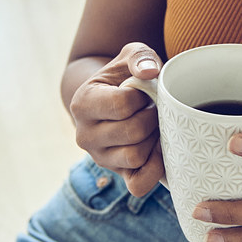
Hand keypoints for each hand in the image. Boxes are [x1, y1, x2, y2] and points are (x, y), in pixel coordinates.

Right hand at [70, 43, 165, 195]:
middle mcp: (85, 135)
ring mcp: (100, 158)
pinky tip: (158, 149)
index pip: (122, 104)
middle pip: (132, 132)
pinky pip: (138, 184)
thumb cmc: (124, 75)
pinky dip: (154, 170)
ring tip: (154, 126)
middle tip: (154, 109)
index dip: (144, 96)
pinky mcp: (116, 175)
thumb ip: (140, 57)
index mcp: (83, 104)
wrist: (112, 99)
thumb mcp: (130, 56)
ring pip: (135, 157)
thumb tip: (150, 73)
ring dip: (154, 140)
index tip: (144, 92)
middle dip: (152, 118)